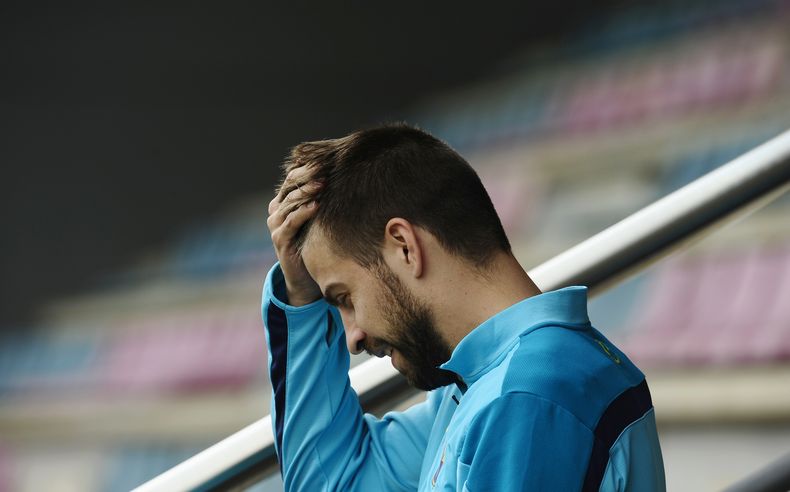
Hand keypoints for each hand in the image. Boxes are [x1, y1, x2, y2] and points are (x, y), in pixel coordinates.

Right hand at [267, 167, 322, 305]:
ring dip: (306, 192)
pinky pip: (290, 222)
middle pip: (291, 186)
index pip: (293, 177)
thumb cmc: (316, 242)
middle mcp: (276, 210)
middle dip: (308, 176)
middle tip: (325, 167)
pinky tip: (316, 206)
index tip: (327, 159)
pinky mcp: (280, 239)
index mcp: (284, 201)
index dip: (308, 168)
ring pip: (290, 202)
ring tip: (322, 184)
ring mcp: (276, 225)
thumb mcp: (319, 218)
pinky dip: (302, 212)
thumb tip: (346, 176)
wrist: (304, 276)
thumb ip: (323, 199)